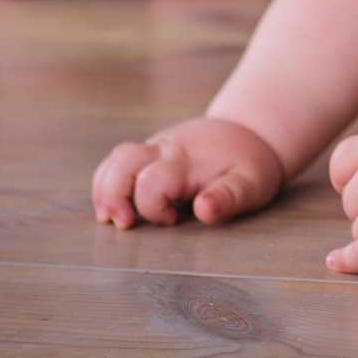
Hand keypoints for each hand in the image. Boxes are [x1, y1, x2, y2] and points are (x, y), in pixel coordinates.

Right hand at [92, 117, 284, 229]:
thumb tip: (202, 211)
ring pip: (116, 160)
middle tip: (124, 224)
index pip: (151, 182)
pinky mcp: (151, 152)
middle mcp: (165, 149)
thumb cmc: (249, 164)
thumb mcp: (251, 183)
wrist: (251, 132)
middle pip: (123, 163)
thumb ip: (228, 197)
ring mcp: (156, 147)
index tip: (173, 220)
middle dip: (113, 196)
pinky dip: (108, 183)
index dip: (152, 209)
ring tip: (111, 218)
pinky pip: (118, 162)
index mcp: (187, 160)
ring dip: (106, 190)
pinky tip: (113, 206)